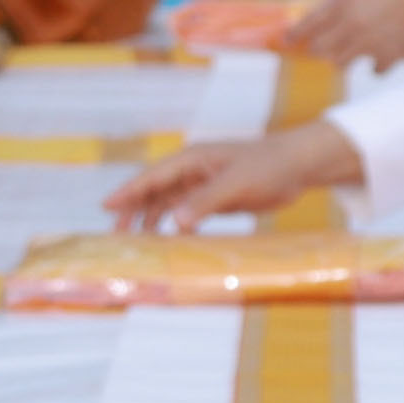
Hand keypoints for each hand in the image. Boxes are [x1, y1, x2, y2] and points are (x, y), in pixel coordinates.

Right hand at [103, 119, 356, 228]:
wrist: (298, 166)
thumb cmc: (268, 166)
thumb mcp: (236, 184)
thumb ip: (205, 202)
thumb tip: (175, 222)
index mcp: (192, 159)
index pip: (152, 177)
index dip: (128, 192)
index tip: (105, 206)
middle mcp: (192, 171)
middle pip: (154, 191)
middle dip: (134, 210)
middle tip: (116, 234)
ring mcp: (203, 185)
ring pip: (169, 204)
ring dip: (153, 221)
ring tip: (139, 243)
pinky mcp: (216, 199)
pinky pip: (188, 213)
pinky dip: (176, 226)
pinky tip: (171, 243)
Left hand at [282, 0, 403, 65]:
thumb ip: (349, 0)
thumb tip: (335, 16)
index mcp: (346, 0)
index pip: (311, 20)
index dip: (297, 33)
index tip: (288, 40)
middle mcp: (352, 23)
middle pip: (321, 48)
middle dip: (322, 48)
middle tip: (326, 48)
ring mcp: (369, 42)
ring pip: (341, 63)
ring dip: (346, 58)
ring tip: (356, 51)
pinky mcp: (388, 56)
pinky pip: (373, 70)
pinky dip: (377, 65)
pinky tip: (382, 57)